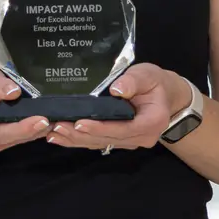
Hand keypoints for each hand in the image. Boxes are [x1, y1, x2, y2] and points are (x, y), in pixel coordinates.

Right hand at [0, 66, 54, 151]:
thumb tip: (14, 92)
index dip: (20, 129)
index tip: (41, 120)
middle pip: (10, 139)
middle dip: (34, 130)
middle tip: (56, 119)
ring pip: (17, 141)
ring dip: (37, 131)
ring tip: (57, 118)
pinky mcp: (3, 140)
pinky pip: (20, 138)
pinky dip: (34, 130)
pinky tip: (49, 121)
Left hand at [45, 62, 185, 150]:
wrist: (165, 95)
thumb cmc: (155, 83)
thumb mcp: (147, 75)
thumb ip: (133, 81)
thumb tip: (116, 89)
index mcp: (151, 123)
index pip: (123, 128)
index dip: (100, 127)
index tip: (80, 123)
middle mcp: (141, 138)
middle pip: (108, 139)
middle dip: (81, 135)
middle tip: (57, 127)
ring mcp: (130, 142)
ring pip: (100, 143)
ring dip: (76, 140)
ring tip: (53, 133)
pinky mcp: (119, 141)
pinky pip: (98, 142)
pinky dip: (79, 140)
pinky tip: (60, 137)